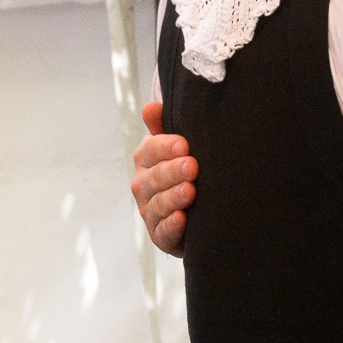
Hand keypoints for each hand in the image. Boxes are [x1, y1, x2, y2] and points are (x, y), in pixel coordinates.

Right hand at [131, 111, 196, 258]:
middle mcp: (144, 185)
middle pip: (154, 177)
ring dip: (173, 197)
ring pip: (158, 204)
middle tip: (192, 166)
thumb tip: (151, 107)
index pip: (150, 150)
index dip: (166, 146)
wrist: (198, 211)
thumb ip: (163, 127)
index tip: (184, 144)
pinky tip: (182, 219)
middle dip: (172, 172)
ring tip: (191, 191)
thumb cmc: (185, 171)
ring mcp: (150, 211)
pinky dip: (171, 225)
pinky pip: (163, 231)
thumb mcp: (177, 147)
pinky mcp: (160, 235)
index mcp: (147, 160)